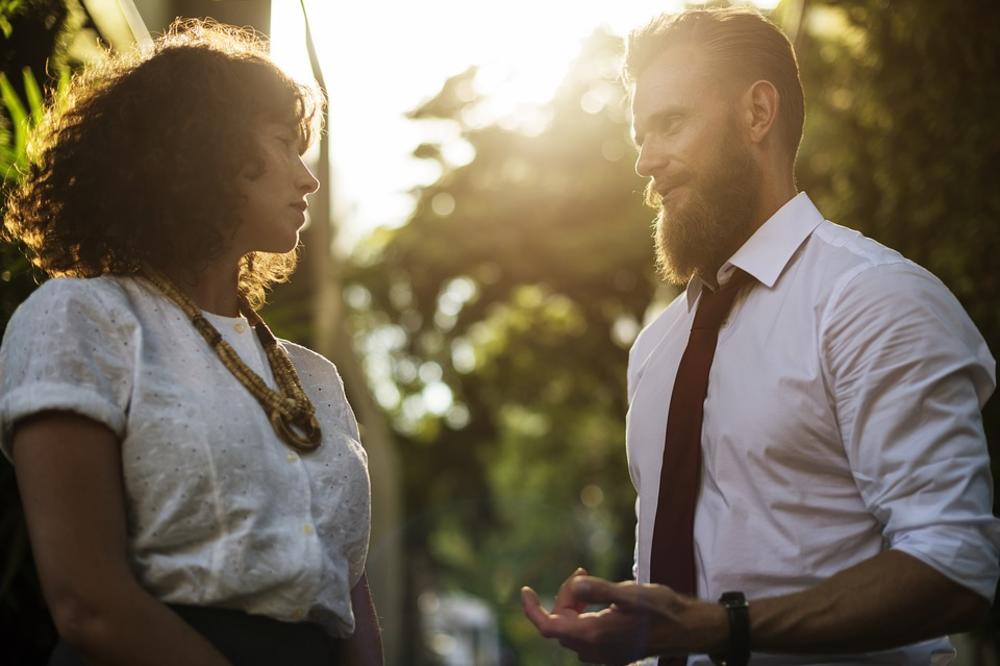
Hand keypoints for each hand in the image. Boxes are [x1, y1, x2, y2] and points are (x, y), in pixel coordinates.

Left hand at [521, 575, 726, 664]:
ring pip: (572, 628)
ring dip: (574, 604)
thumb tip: (575, 584)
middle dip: (564, 597)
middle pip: (560, 624)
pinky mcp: (613, 651)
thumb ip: (601, 590)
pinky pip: (586, 633)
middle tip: (583, 573)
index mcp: (595, 635)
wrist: (690, 629)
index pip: (548, 627)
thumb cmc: (663, 609)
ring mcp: (604, 654)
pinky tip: (600, 598)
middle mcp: (596, 650)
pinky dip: (585, 613)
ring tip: (589, 580)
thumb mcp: (632, 593)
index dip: (532, 610)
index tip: (525, 590)